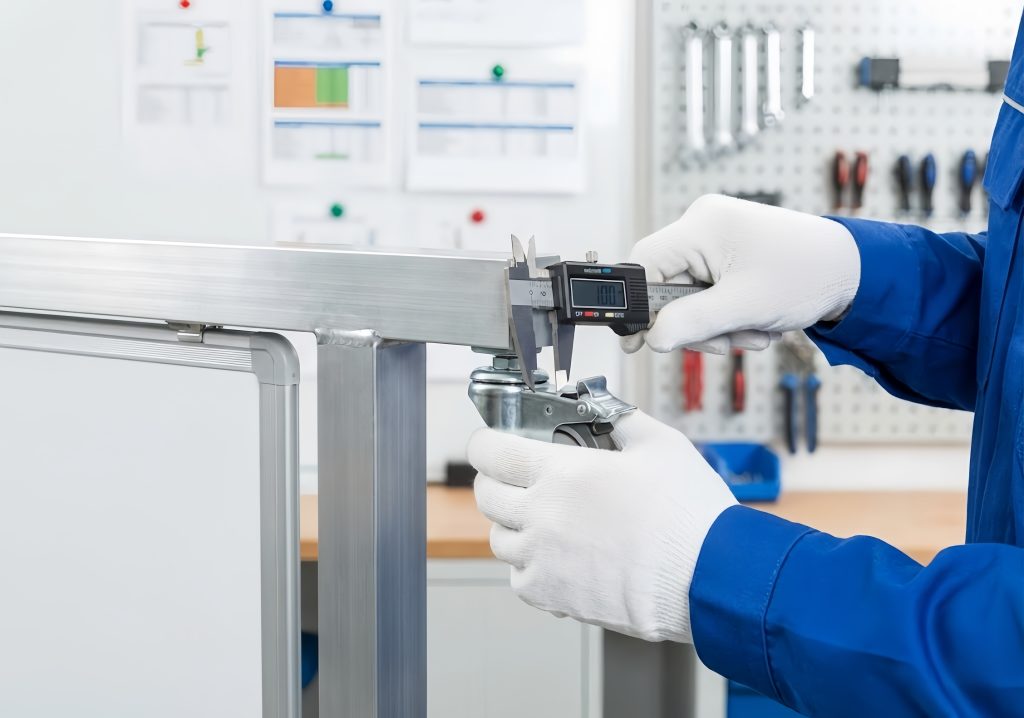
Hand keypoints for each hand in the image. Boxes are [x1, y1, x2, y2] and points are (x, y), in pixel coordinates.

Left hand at [468, 411, 736, 642]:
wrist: (707, 577)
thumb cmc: (689, 515)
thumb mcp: (660, 445)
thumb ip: (622, 420)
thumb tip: (605, 410)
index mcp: (561, 473)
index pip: (491, 452)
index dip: (486, 442)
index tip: (493, 443)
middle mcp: (542, 516)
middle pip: (487, 495)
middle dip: (496, 480)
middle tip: (515, 477)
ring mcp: (544, 559)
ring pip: (499, 540)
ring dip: (512, 525)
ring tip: (541, 519)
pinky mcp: (555, 596)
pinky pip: (520, 579)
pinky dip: (529, 567)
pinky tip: (556, 556)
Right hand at [622, 194, 860, 353]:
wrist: (854, 270)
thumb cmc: (809, 275)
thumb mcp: (744, 306)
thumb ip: (691, 323)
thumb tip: (653, 338)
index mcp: (701, 226)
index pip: (643, 265)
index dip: (637, 306)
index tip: (639, 340)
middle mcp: (704, 225)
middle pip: (667, 286)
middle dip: (694, 322)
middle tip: (723, 341)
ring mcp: (717, 239)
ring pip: (690, 296)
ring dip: (716, 325)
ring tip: (753, 330)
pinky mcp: (729, 254)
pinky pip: (709, 292)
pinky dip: (728, 315)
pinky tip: (756, 320)